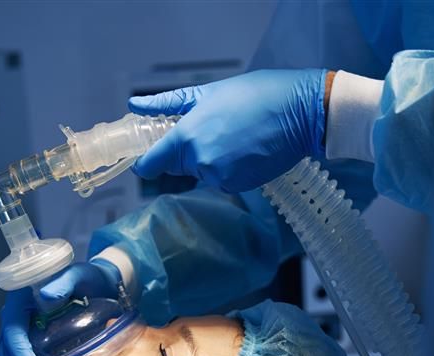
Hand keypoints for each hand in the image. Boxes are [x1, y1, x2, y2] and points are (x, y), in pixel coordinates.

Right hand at [0, 260, 121, 355]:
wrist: (100, 283)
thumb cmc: (90, 276)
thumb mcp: (81, 274)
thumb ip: (65, 281)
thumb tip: (47, 298)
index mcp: (22, 302)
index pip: (13, 331)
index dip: (21, 355)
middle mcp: (19, 320)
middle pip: (9, 355)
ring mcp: (26, 334)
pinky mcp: (37, 346)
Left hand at [129, 69, 326, 192]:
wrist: (298, 111)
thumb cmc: (255, 95)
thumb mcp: (207, 93)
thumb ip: (167, 103)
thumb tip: (134, 105)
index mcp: (187, 136)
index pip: (151, 163)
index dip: (145, 162)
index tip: (144, 158)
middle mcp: (200, 161)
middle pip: (179, 166)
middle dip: (187, 152)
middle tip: (211, 129)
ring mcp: (220, 176)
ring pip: (203, 173)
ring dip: (211, 160)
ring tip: (234, 136)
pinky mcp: (239, 185)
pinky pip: (222, 179)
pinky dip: (229, 168)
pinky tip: (245, 149)